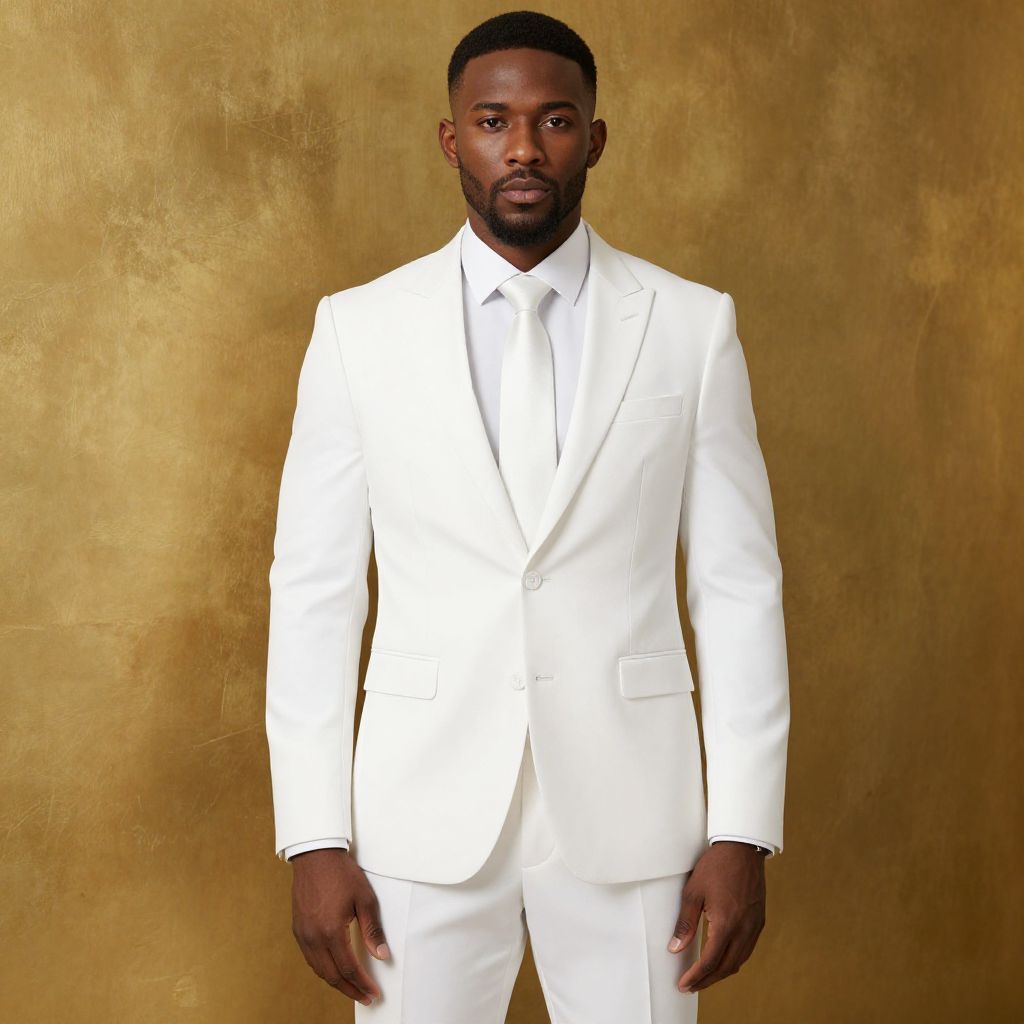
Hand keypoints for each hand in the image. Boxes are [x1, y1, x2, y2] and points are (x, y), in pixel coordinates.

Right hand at [290, 847, 389, 1006]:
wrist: (316, 855)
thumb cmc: (342, 874)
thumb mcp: (365, 899)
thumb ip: (372, 930)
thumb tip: (382, 956)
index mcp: (332, 931)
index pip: (349, 968)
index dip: (362, 984)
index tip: (374, 993)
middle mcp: (314, 937)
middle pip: (332, 975)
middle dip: (350, 990)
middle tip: (365, 997)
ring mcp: (303, 934)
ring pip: (319, 970)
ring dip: (336, 983)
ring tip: (352, 988)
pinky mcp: (298, 929)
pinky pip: (311, 958)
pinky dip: (324, 969)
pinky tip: (334, 970)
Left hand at [668, 841, 766, 993]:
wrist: (743, 848)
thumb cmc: (716, 866)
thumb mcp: (693, 891)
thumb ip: (685, 922)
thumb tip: (675, 948)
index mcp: (726, 923)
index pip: (710, 961)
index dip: (696, 976)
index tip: (683, 984)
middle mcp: (744, 929)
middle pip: (725, 967)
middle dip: (707, 980)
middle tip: (691, 985)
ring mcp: (754, 926)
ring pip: (739, 961)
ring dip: (721, 972)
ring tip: (704, 976)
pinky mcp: (759, 921)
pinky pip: (747, 949)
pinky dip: (733, 960)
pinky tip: (722, 958)